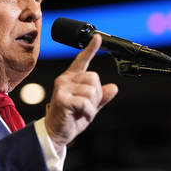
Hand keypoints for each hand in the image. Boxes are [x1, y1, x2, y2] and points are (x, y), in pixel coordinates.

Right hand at [44, 34, 118, 155]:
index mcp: (71, 78)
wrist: (56, 132)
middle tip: (87, 106)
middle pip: (94, 78)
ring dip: (92, 105)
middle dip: (96, 94)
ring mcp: (62, 88)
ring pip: (91, 90)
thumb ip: (101, 97)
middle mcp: (65, 79)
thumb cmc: (70, 118)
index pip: (82, 60)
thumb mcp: (90, 106)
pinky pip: (85, 102)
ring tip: (83, 111)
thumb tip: (114, 87)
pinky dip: (88, 112)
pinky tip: (83, 115)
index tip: (97, 37)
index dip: (91, 48)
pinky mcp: (62, 99)